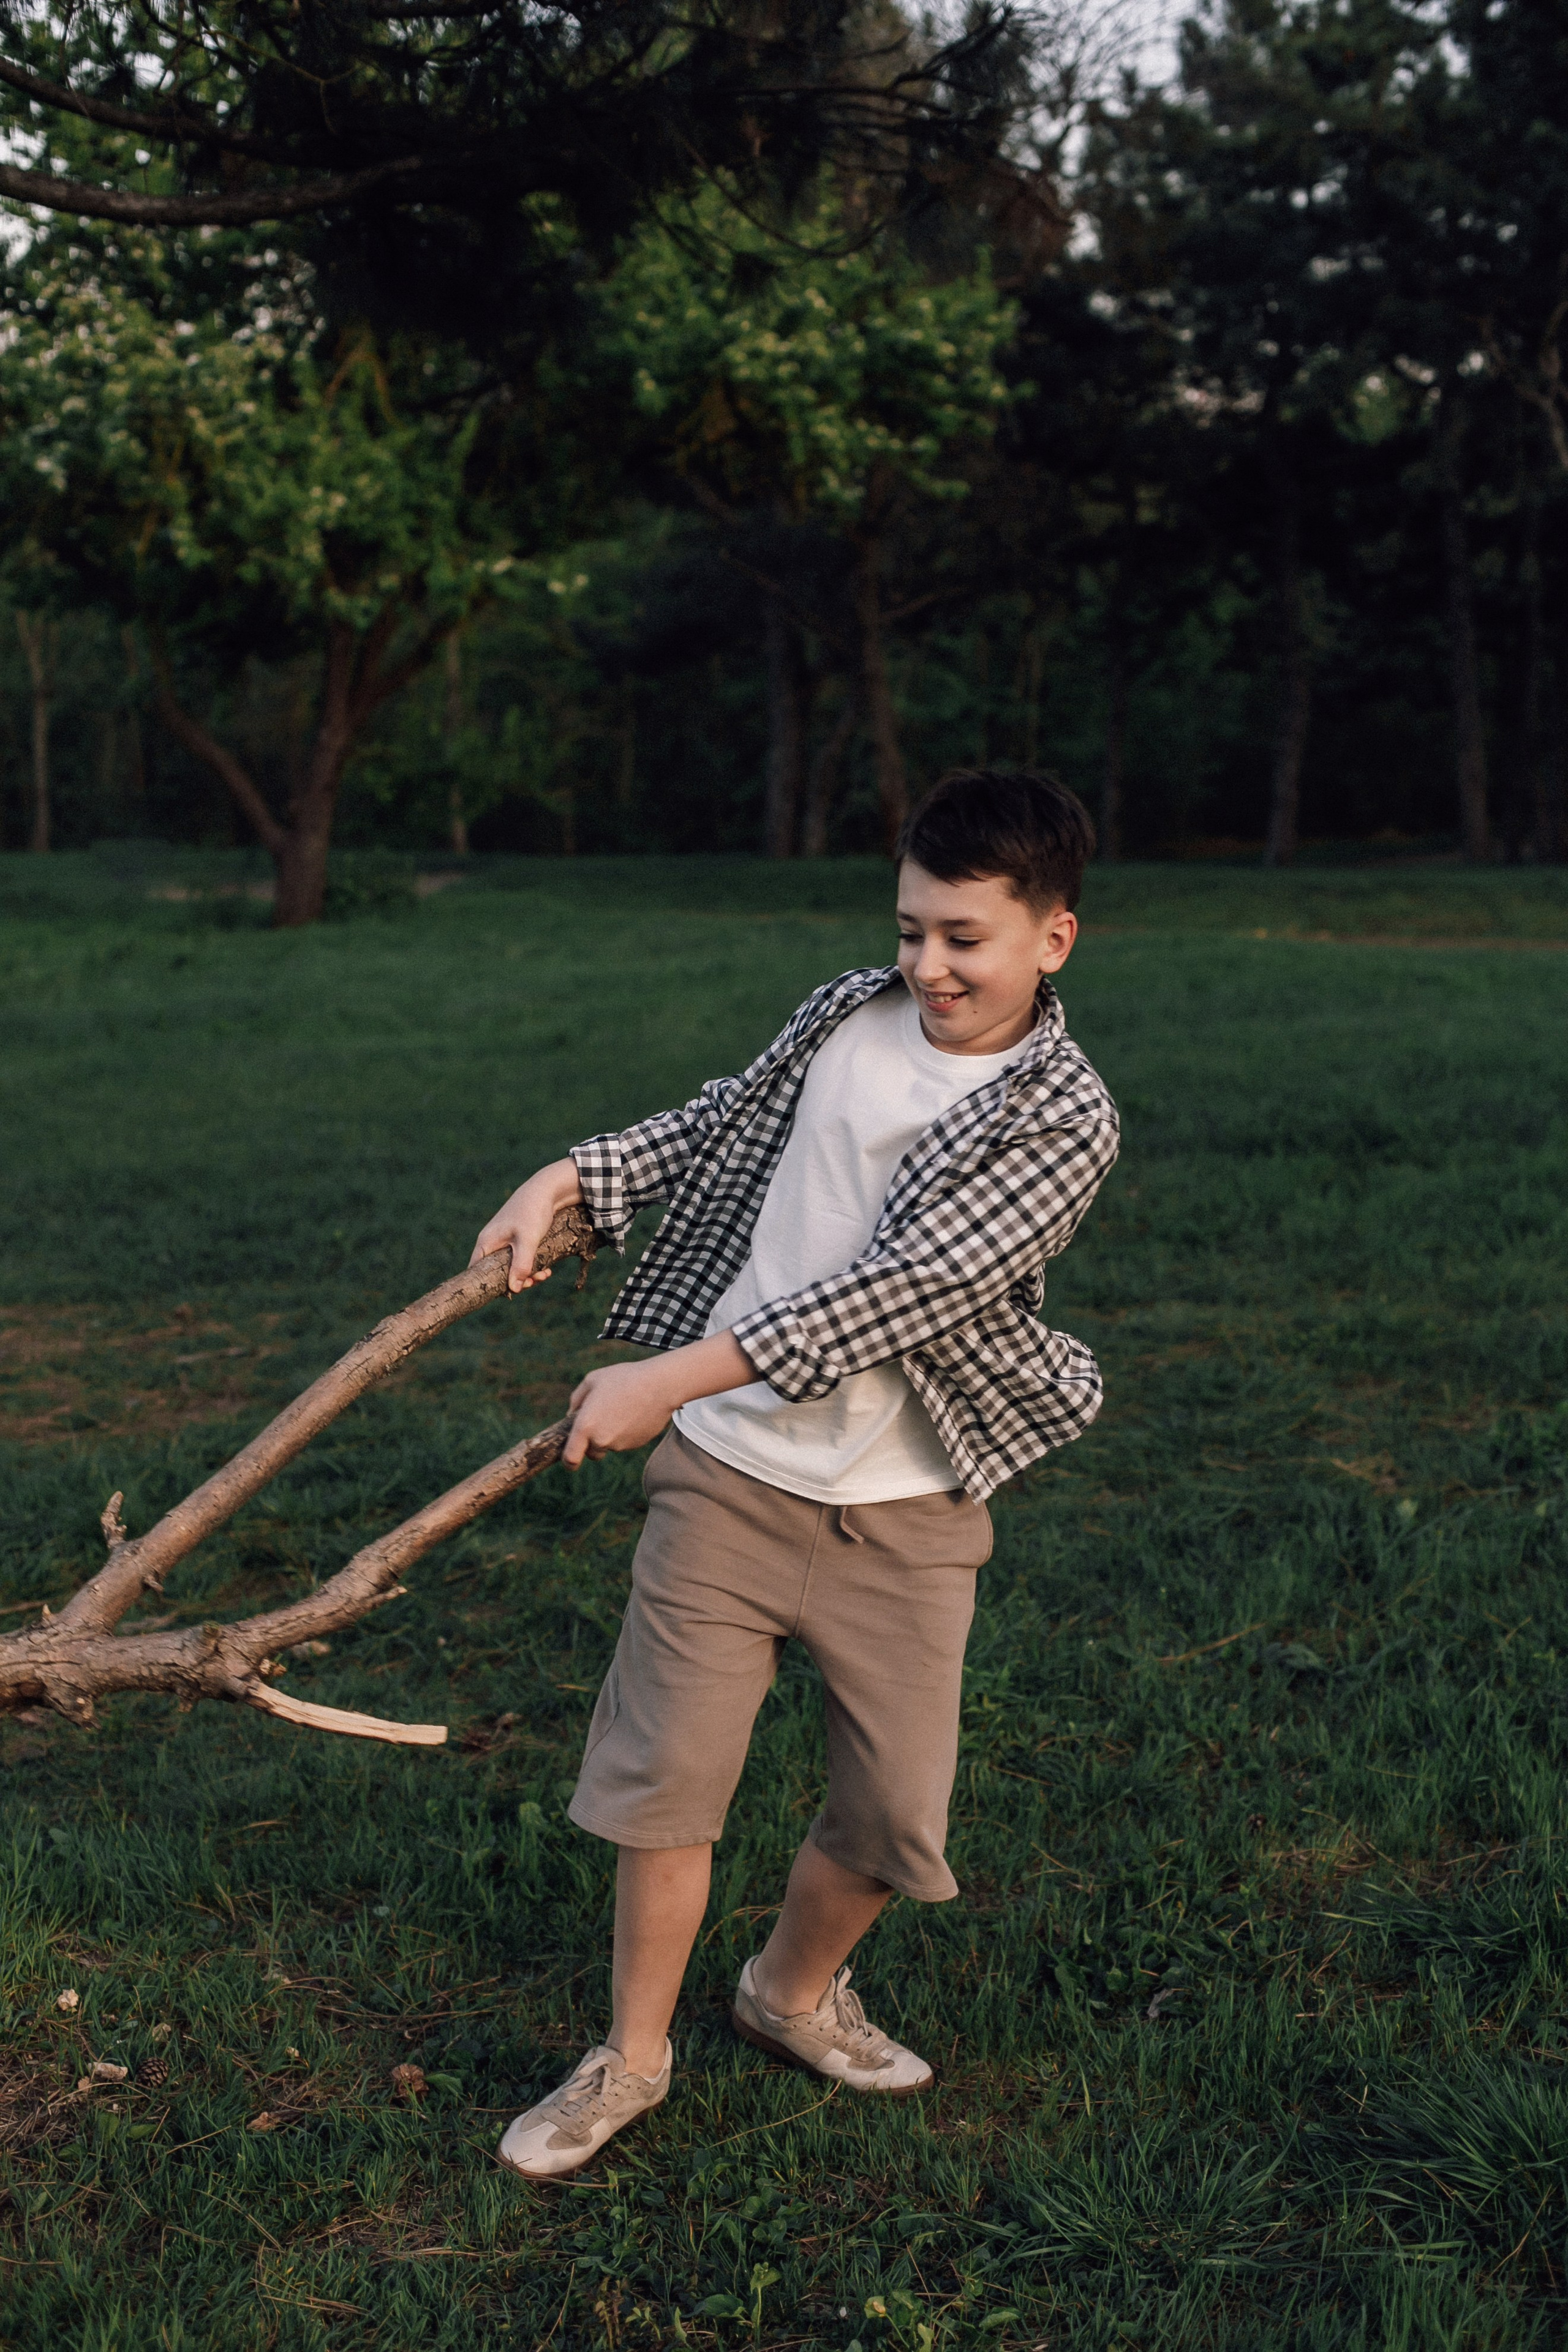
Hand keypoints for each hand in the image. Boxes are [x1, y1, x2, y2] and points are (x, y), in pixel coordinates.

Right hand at [470, 1159, 582, 1294]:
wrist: (547, 1189)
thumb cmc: (533, 1212)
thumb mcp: (527, 1240)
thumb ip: (520, 1265)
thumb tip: (514, 1290)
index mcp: (487, 1243)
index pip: (476, 1272)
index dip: (488, 1286)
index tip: (509, 1294)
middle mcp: (493, 1243)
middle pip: (497, 1273)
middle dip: (516, 1281)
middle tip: (534, 1282)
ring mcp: (505, 1242)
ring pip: (511, 1268)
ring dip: (528, 1275)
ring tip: (545, 1274)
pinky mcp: (517, 1240)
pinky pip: (521, 1260)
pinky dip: (533, 1267)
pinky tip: (547, 1269)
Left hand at [563, 1360, 681, 1466]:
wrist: (660, 1385)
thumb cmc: (623, 1378)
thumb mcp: (592, 1380)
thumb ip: (576, 1400)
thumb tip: (572, 1415)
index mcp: (585, 1426)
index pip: (571, 1459)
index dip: (569, 1462)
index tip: (571, 1459)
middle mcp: (601, 1440)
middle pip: (592, 1453)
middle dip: (592, 1442)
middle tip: (601, 1418)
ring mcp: (621, 1444)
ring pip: (610, 1445)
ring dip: (611, 1433)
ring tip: (621, 1408)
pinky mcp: (636, 1444)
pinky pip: (625, 1441)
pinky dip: (626, 1432)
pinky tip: (634, 1412)